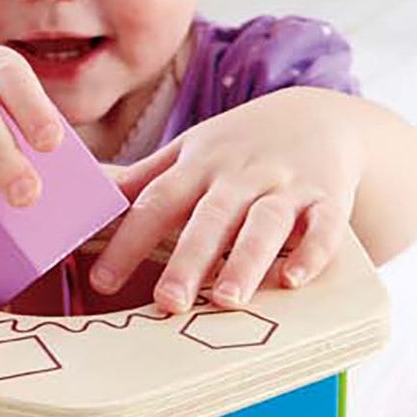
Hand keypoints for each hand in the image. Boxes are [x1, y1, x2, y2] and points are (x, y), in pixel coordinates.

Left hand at [89, 90, 362, 311]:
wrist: (320, 114)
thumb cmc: (240, 145)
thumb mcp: (191, 150)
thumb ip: (144, 178)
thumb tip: (87, 198)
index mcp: (200, 164)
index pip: (157, 202)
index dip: (128, 240)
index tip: (101, 282)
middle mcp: (241, 175)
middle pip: (210, 218)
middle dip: (188, 260)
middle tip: (168, 302)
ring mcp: (287, 186)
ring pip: (265, 225)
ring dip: (246, 261)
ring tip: (227, 300)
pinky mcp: (329, 199)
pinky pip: (325, 227)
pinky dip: (312, 252)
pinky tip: (295, 280)